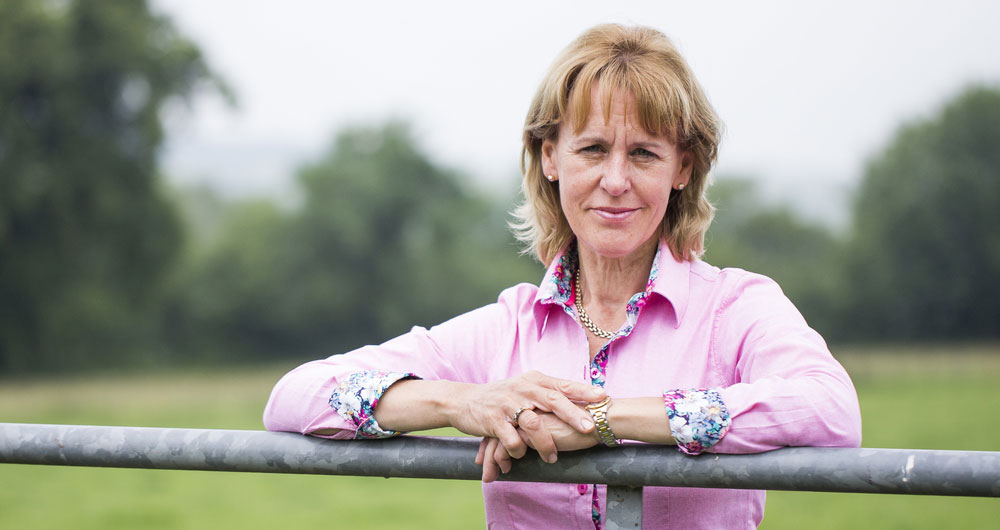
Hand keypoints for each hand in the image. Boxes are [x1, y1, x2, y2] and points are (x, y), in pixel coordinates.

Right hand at [454, 371, 604, 474]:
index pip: (563, 385)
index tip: (604, 397)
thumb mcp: (525, 388)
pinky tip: (522, 456)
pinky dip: (519, 450)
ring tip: (552, 457)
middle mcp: (522, 389)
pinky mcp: (493, 420)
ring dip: (545, 443)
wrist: (464, 401)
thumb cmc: (502, 397)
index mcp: (534, 381)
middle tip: (589, 429)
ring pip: (533, 422)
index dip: (584, 391)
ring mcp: (507, 404)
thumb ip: (548, 393)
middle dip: (573, 415)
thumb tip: (582, 400)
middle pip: (553, 400)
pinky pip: (511, 438)